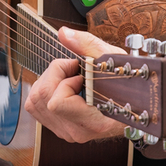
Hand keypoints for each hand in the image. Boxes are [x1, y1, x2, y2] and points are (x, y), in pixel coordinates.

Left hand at [24, 27, 126, 143]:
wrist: (131, 108)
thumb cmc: (125, 85)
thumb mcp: (112, 60)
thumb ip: (87, 45)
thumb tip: (63, 34)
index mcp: (93, 121)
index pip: (57, 103)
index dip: (66, 81)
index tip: (81, 75)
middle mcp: (77, 130)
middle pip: (41, 97)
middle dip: (55, 75)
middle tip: (75, 70)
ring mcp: (66, 132)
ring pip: (34, 101)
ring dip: (49, 81)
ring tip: (70, 78)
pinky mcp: (58, 129)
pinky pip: (36, 106)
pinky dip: (46, 90)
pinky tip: (64, 87)